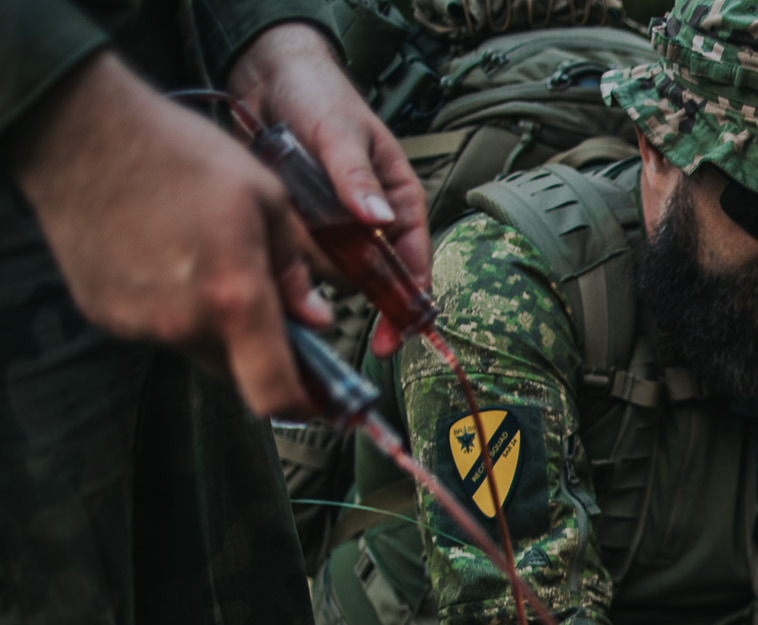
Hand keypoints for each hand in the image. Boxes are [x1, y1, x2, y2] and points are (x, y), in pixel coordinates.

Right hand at [7, 51, 324, 415]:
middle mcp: (184, 322)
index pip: (274, 392)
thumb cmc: (177, 153)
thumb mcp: (267, 199)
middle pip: (239, 371)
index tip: (315, 402)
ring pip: (198, 347)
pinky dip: (173, 308)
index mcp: (235, 297)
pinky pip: (157, 328)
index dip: (301, 406)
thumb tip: (316, 319)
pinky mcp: (105, 313)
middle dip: (261, 350)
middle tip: (263, 306)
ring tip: (205, 260)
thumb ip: (296, 271)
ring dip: (215, 324)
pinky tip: (166, 258)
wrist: (81, 131)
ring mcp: (140, 323)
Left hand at [227, 22, 429, 357]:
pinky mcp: (295, 227)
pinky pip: (292, 254)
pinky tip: (272, 215)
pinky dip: (281, 244)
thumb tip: (378, 217)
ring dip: (305, 253)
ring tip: (288, 207)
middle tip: (319, 262)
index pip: (413, 264)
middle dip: (343, 275)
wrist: (264, 74)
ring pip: (325, 269)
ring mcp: (331, 228)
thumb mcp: (341, 131)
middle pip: (367, 276)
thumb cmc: (317, 93)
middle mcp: (368, 222)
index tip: (392, 336)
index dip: (406, 304)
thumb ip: (356, 177)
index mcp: (397, 202)